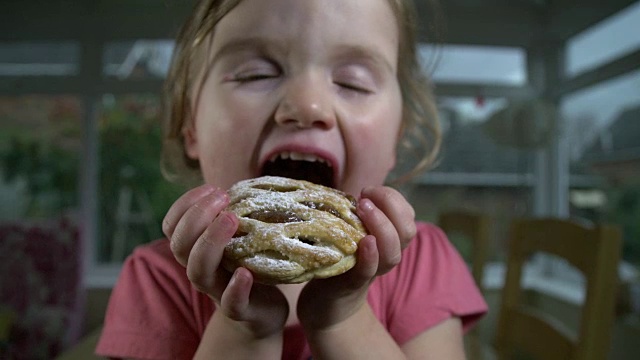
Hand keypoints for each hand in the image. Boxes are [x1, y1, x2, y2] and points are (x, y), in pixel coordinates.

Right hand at [162, 184, 288, 337]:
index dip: (184, 205)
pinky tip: (245, 273)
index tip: (211, 188)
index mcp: (196, 250)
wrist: (262, 313)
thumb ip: (232, 216)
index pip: (172, 226)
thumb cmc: (249, 266)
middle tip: (223, 197)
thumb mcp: (237, 238)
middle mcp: (201, 269)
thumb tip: (245, 183)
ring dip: (211, 243)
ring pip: (198, 272)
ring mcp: (218, 290)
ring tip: (231, 220)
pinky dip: (235, 288)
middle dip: (196, 217)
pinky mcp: (240, 310)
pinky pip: (231, 303)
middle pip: (180, 245)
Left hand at [297, 185, 415, 329]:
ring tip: (364, 209)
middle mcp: (385, 256)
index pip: (407, 216)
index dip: (394, 199)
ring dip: (382, 227)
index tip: (368, 190)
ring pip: (393, 253)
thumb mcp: (349, 232)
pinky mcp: (351, 284)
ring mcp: (371, 272)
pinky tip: (367, 242)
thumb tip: (353, 188)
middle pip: (407, 232)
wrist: (324, 305)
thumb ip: (356, 214)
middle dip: (391, 208)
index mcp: (387, 241)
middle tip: (365, 199)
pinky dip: (371, 256)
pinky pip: (368, 271)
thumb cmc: (336, 260)